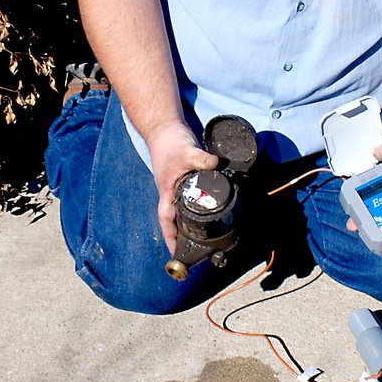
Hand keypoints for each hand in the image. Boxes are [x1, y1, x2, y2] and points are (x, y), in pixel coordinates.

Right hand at [146, 121, 218, 254]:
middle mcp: (171, 192)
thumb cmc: (169, 142)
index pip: (166, 220)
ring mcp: (178, 186)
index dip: (170, 238)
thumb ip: (202, 159)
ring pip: (184, 209)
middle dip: (183, 235)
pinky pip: (193, 196)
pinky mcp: (186, 178)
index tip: (176, 253)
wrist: (165, 127)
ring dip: (191, 222)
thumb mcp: (187, 151)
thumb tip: (216, 164)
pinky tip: (211, 208)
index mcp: (167, 191)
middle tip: (197, 249)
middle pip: (175, 219)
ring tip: (206, 235)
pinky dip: (201, 204)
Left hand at [345, 110, 381, 231]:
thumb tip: (375, 153)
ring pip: (374, 184)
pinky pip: (370, 168)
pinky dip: (360, 173)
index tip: (381, 226)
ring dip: (362, 192)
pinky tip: (348, 179)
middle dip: (370, 210)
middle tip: (355, 223)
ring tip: (348, 205)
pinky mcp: (381, 160)